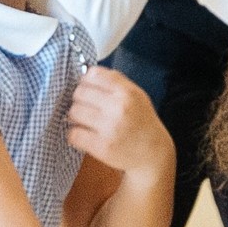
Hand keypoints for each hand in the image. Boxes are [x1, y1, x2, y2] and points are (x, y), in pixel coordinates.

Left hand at [66, 64, 172, 180]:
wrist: (153, 153)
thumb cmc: (142, 123)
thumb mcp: (138, 96)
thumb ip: (116, 82)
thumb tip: (88, 73)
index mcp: (128, 92)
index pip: (93, 74)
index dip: (86, 81)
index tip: (88, 89)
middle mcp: (119, 107)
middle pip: (79, 93)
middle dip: (79, 100)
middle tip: (86, 108)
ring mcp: (110, 127)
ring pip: (73, 112)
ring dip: (75, 118)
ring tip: (85, 122)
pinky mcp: (101, 146)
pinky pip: (73, 134)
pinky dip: (75, 135)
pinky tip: (84, 135)